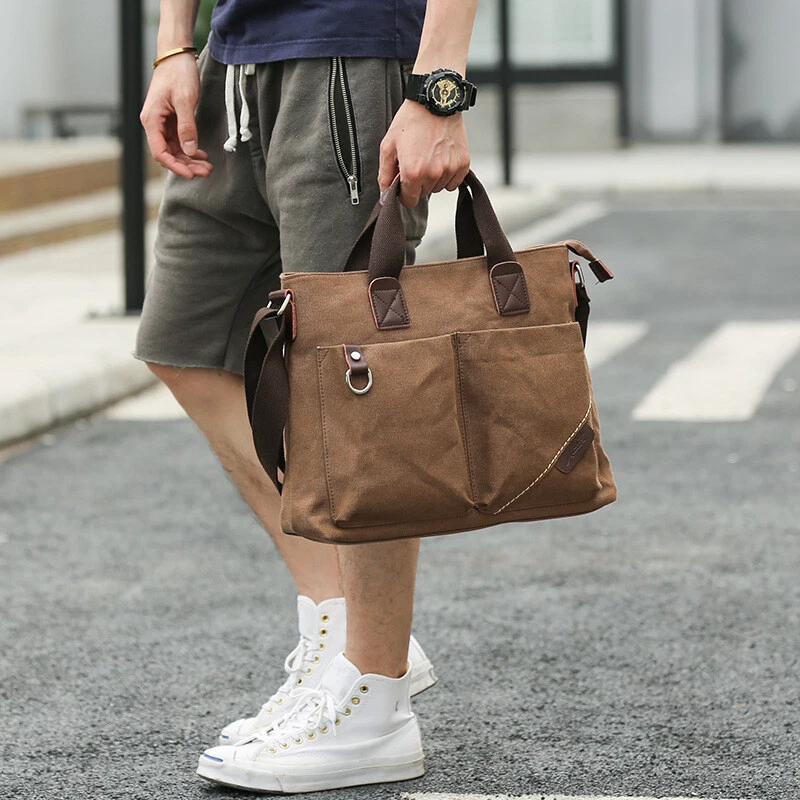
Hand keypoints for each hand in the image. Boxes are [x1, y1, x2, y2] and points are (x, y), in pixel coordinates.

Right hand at [140, 53, 212, 178]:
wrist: (177, 55)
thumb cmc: (178, 73)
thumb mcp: (185, 100)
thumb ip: (187, 127)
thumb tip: (189, 150)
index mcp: (151, 120)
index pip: (160, 152)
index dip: (175, 166)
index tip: (191, 174)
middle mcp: (154, 124)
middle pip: (168, 154)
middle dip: (186, 165)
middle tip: (206, 172)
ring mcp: (163, 124)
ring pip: (175, 150)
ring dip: (190, 160)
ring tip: (207, 167)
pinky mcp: (171, 121)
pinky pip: (179, 141)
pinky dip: (190, 149)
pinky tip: (202, 155)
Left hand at [378, 100, 469, 207]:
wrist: (435, 100)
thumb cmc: (411, 120)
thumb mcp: (388, 146)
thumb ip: (385, 174)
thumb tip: (385, 195)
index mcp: (413, 172)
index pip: (410, 201)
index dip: (405, 193)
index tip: (405, 183)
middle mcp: (433, 174)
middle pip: (424, 193)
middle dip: (418, 182)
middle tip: (417, 160)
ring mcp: (450, 169)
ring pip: (439, 187)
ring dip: (433, 178)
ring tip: (430, 156)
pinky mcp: (463, 163)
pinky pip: (454, 182)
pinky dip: (448, 174)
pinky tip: (442, 158)